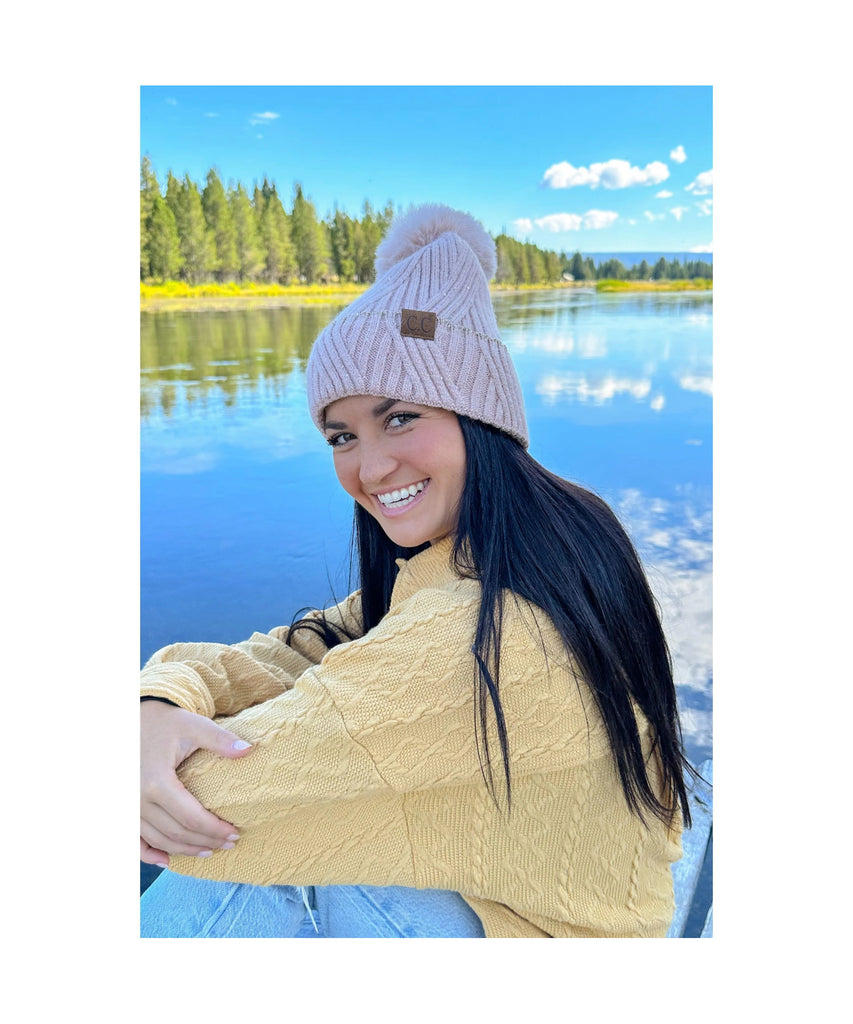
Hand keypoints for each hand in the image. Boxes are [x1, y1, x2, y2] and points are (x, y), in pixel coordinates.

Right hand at [140, 701, 253, 867]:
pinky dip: (149, 854)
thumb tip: (249, 750)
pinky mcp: (124, 808)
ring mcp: (128, 807)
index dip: (215, 830)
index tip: (235, 833)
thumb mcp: (193, 726)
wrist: (134, 718)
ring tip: (209, 850)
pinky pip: (134, 840)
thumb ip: (220, 740)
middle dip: (206, 842)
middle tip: (229, 843)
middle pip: (176, 833)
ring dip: (184, 851)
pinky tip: (168, 860)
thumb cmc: (166, 723)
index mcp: (157, 782)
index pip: (191, 818)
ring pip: (158, 840)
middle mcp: (138, 799)